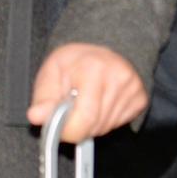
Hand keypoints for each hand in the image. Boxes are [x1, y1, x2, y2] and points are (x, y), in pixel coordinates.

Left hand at [27, 43, 146, 141]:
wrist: (100, 46)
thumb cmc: (73, 62)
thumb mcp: (51, 73)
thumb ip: (43, 98)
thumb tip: (35, 117)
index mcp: (93, 68)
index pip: (85, 117)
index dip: (69, 130)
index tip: (59, 127)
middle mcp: (118, 78)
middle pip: (95, 126)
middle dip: (78, 127)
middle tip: (70, 111)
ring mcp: (133, 89)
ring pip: (106, 128)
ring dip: (90, 124)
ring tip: (85, 104)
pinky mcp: (141, 98)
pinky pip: (118, 124)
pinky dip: (104, 120)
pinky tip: (99, 103)